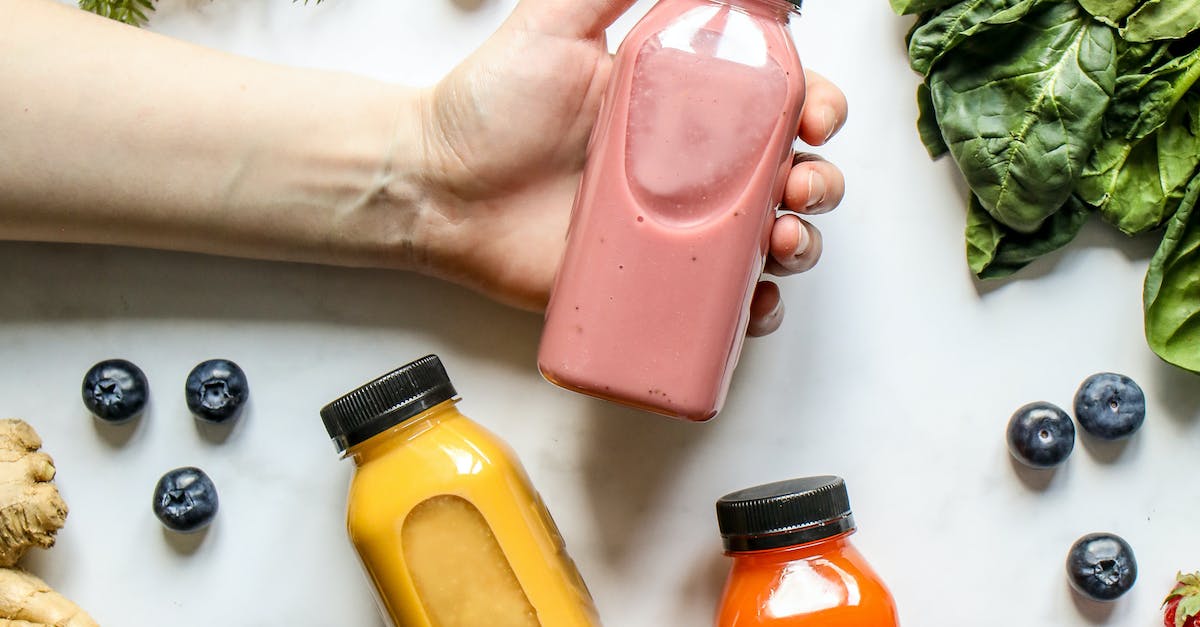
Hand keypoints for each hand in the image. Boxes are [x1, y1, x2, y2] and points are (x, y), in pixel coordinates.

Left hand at [414, 0, 847, 334]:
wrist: (433, 188)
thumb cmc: (487, 107)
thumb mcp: (551, 25)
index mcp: (683, 105)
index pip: (776, 103)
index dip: (816, 106)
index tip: (817, 114)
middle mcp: (688, 170)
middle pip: (787, 176)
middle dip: (819, 182)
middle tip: (799, 186)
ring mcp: (672, 230)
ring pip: (766, 241)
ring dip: (800, 243)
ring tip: (781, 241)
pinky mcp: (647, 283)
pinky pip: (717, 304)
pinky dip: (752, 309)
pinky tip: (756, 302)